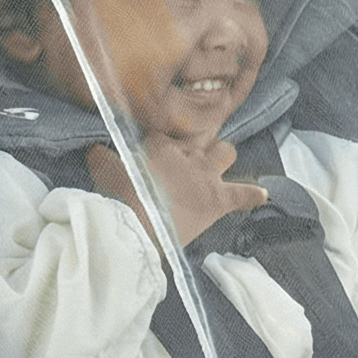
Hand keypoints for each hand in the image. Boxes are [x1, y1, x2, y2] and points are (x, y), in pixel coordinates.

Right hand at [88, 139, 266, 246]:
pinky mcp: (218, 199)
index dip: (167, 140)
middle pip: (203, 134)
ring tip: (217, 167)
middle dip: (200, 141)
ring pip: (227, 151)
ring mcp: (206, 174)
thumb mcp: (103, 171)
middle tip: (191, 154)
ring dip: (223, 157)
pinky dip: (252, 195)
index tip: (161, 148)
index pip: (168, 131)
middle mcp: (188, 153)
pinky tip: (262, 195)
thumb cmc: (117, 199)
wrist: (136, 226)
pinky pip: (243, 193)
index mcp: (160, 143)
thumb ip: (103, 156)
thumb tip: (95, 148)